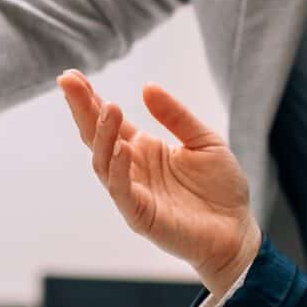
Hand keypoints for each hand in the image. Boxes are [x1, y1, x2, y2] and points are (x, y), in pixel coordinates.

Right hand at [55, 71, 259, 292]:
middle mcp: (131, 169)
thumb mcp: (204, 140)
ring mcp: (133, 193)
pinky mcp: (140, 216)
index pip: (109, 122)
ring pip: (103, 163)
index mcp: (143, 149)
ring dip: (103, 135)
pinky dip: (118, 170)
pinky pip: (122, 192)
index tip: (72, 76)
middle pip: (96, 137)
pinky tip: (121, 148)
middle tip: (68, 82)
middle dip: (81, 109)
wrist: (238, 230)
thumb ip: (176, 116)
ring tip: (110, 107)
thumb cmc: (221, 188)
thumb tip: (147, 87)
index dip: (89, 99)